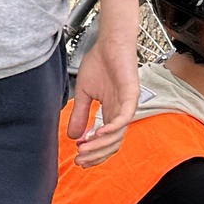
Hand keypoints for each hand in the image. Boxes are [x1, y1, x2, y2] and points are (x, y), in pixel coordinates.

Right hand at [68, 28, 138, 166]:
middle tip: (79, 160)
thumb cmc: (99, 63)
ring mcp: (128, 105)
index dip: (93, 153)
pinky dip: (111, 129)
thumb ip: (79, 114)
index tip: (77, 159)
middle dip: (95, 154)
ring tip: (83, 149)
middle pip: (113, 144)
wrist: (109, 43)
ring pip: (117, 135)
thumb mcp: (83, 93)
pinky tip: (96, 134)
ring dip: (100, 145)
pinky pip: (124, 118)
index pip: (106, 142)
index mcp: (111, 113)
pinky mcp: (131, 96)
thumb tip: (72, 136)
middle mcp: (122, 113)